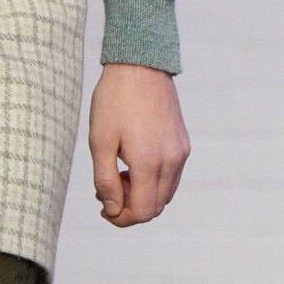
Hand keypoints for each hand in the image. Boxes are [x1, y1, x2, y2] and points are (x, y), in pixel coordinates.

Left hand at [88, 64, 188, 226]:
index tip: (104, 208)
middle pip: (156, 207)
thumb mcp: (99, 141)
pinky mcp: (184, 143)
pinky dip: (153, 181)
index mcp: (149, 162)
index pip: (143, 212)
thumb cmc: (114, 100)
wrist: (140, 65)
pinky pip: (172, 177)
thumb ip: (105, 180)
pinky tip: (134, 163)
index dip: (122, 218)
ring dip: (143, 195)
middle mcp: (172, 161)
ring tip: (119, 173)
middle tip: (107, 189)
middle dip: (131, 207)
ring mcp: (181, 152)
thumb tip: (113, 209)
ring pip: (165, 194)